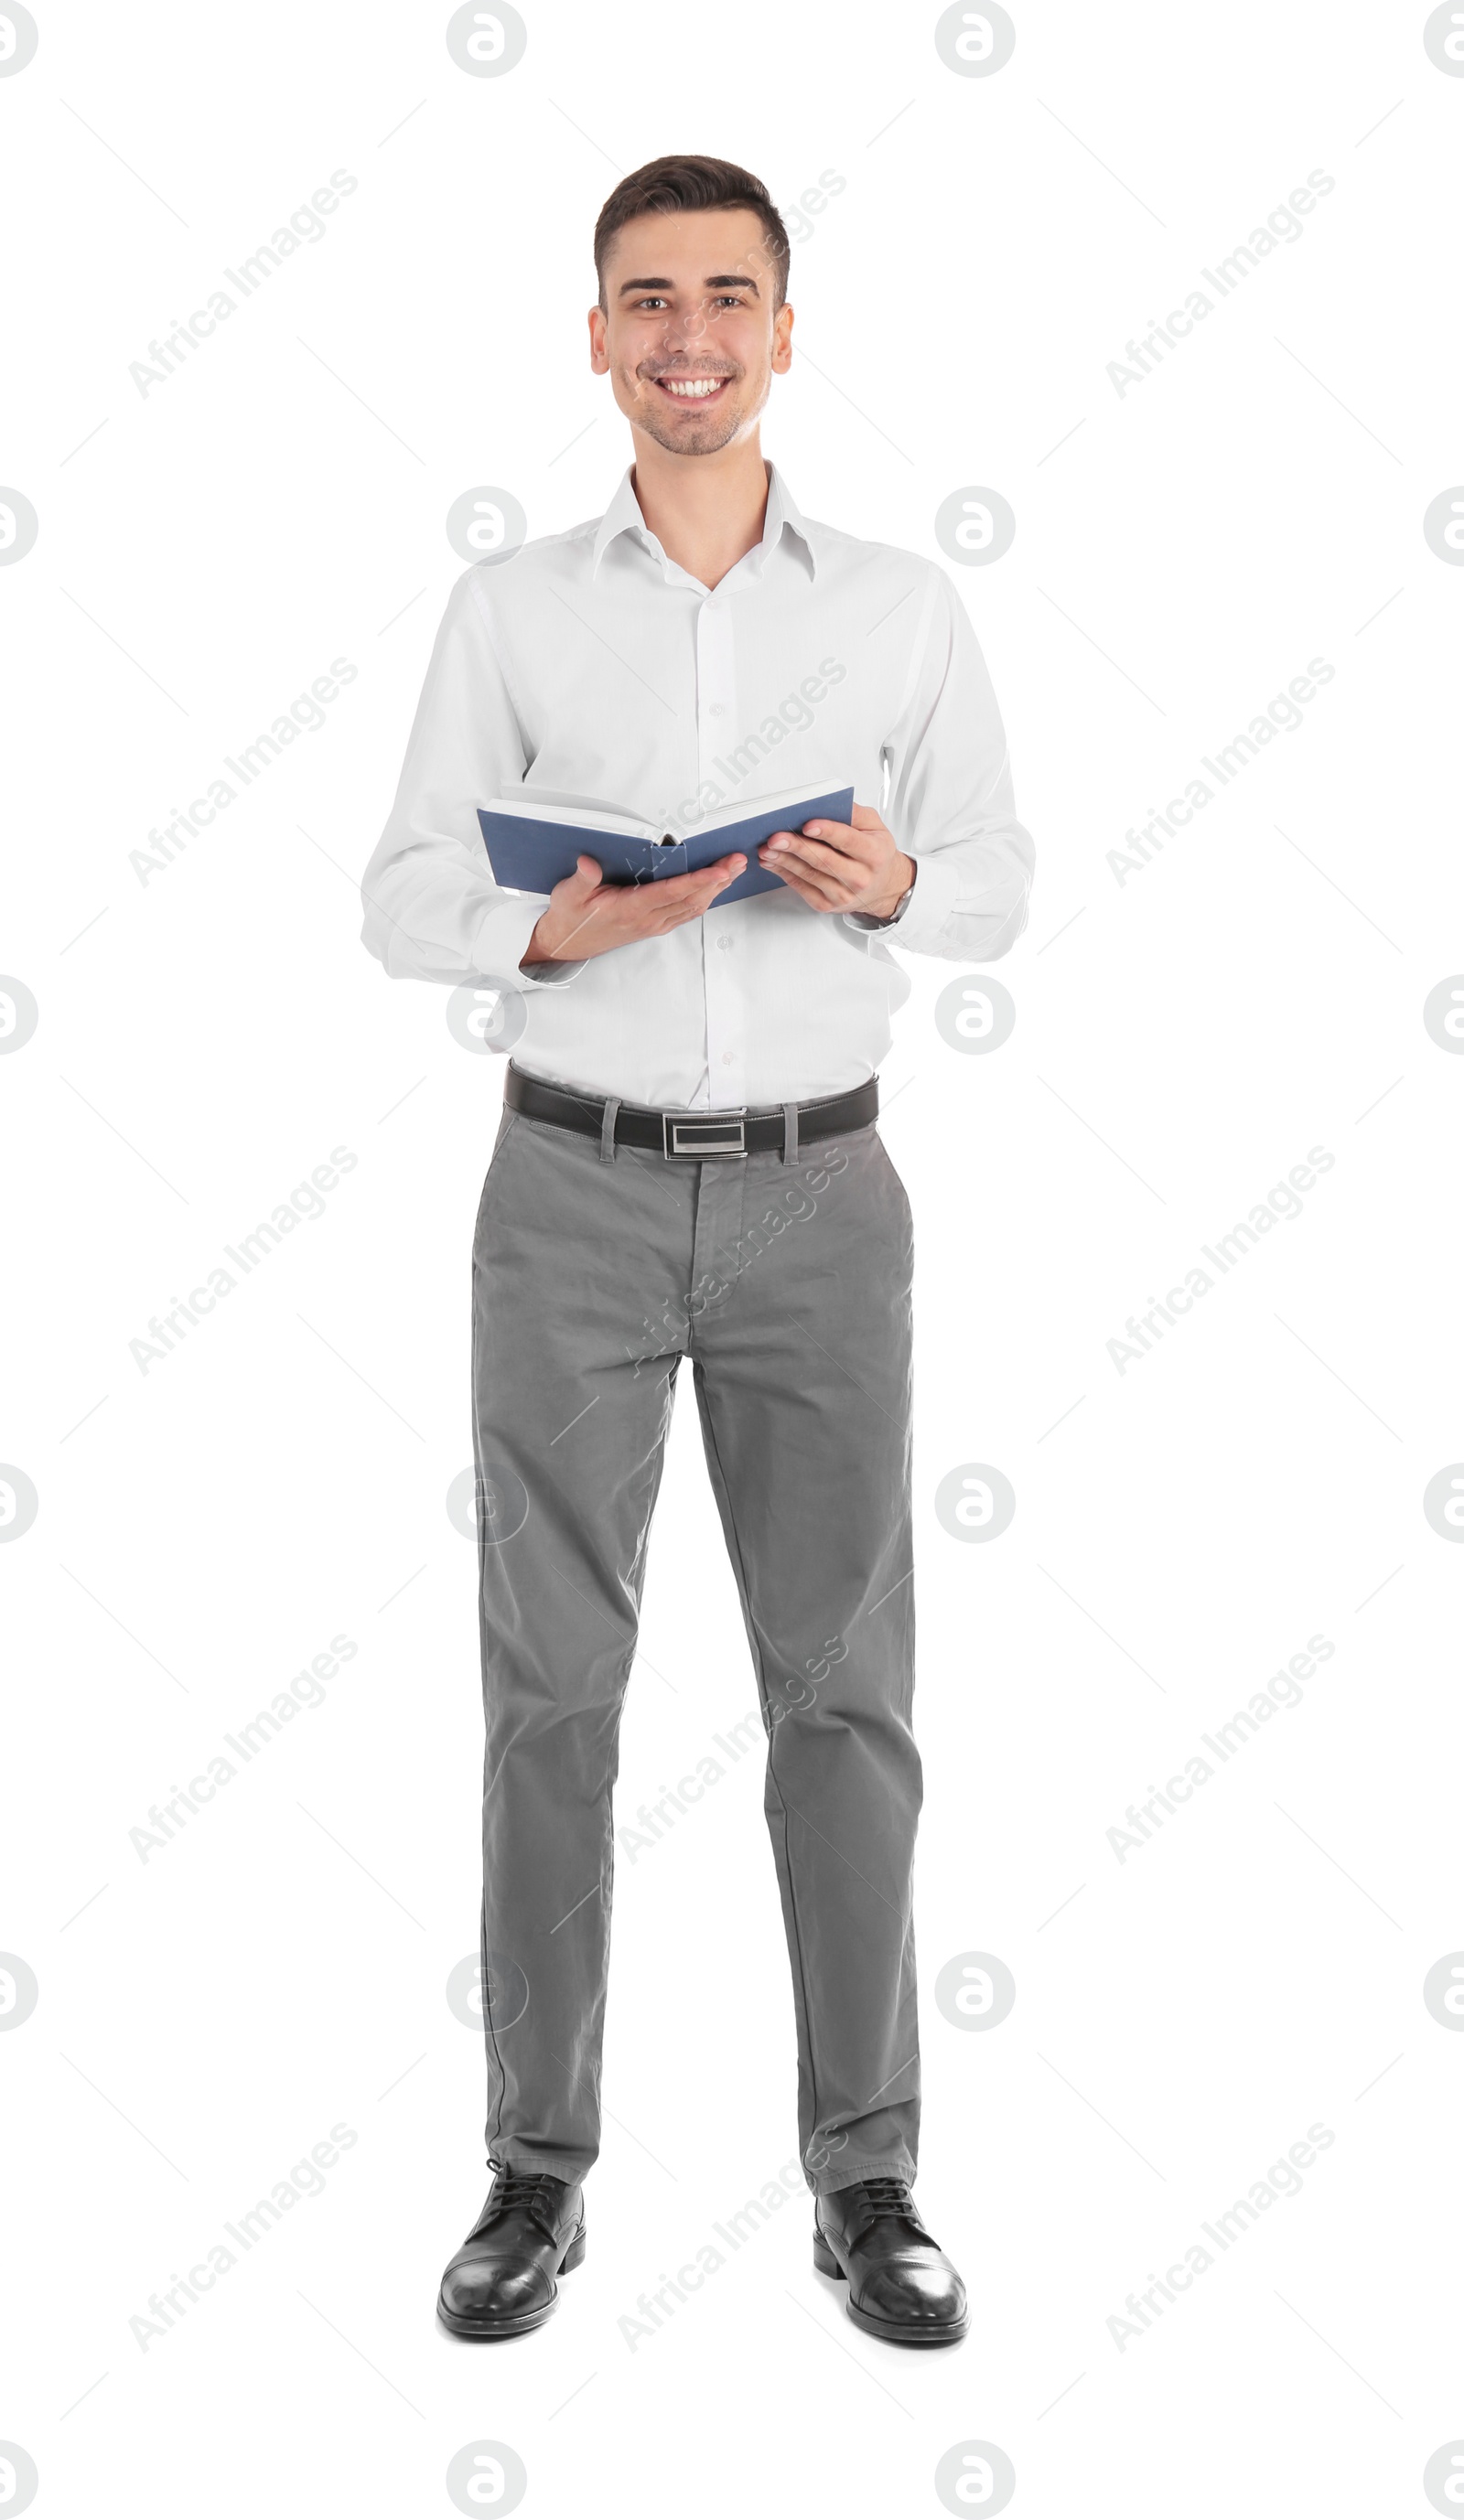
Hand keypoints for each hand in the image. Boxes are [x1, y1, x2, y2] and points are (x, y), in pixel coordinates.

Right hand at [522, 851, 746, 963]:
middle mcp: (648, 918)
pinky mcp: (656, 925)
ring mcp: (654, 924)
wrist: (568, 944)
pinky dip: (706, 897)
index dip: (699, 880)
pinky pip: (687, 912)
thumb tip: (590, 863)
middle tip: (738, 860)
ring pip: (694, 906)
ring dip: (717, 888)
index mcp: (631, 908)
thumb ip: (582, 879)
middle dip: (719, 879)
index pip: (672, 892)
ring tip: (735, 869)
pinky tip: (716, 886)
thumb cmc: (571, 918)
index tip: (721, 870)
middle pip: (692, 898)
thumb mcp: (568, 895)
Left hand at [757, 804, 912, 917]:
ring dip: (784, 861)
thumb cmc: (875, 853)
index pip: (849, 841)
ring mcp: (843, 894)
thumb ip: (855, 813)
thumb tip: (828, 803)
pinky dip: (784, 874)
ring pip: (809, 875)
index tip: (808, 824)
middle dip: (798, 847)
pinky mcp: (827, 905)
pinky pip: (801, 888)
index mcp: (875, 854)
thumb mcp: (875, 827)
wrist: (882, 886)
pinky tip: (772, 862)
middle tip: (776, 837)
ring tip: (767, 848)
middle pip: (824, 860)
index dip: (828, 832)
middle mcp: (860, 877)